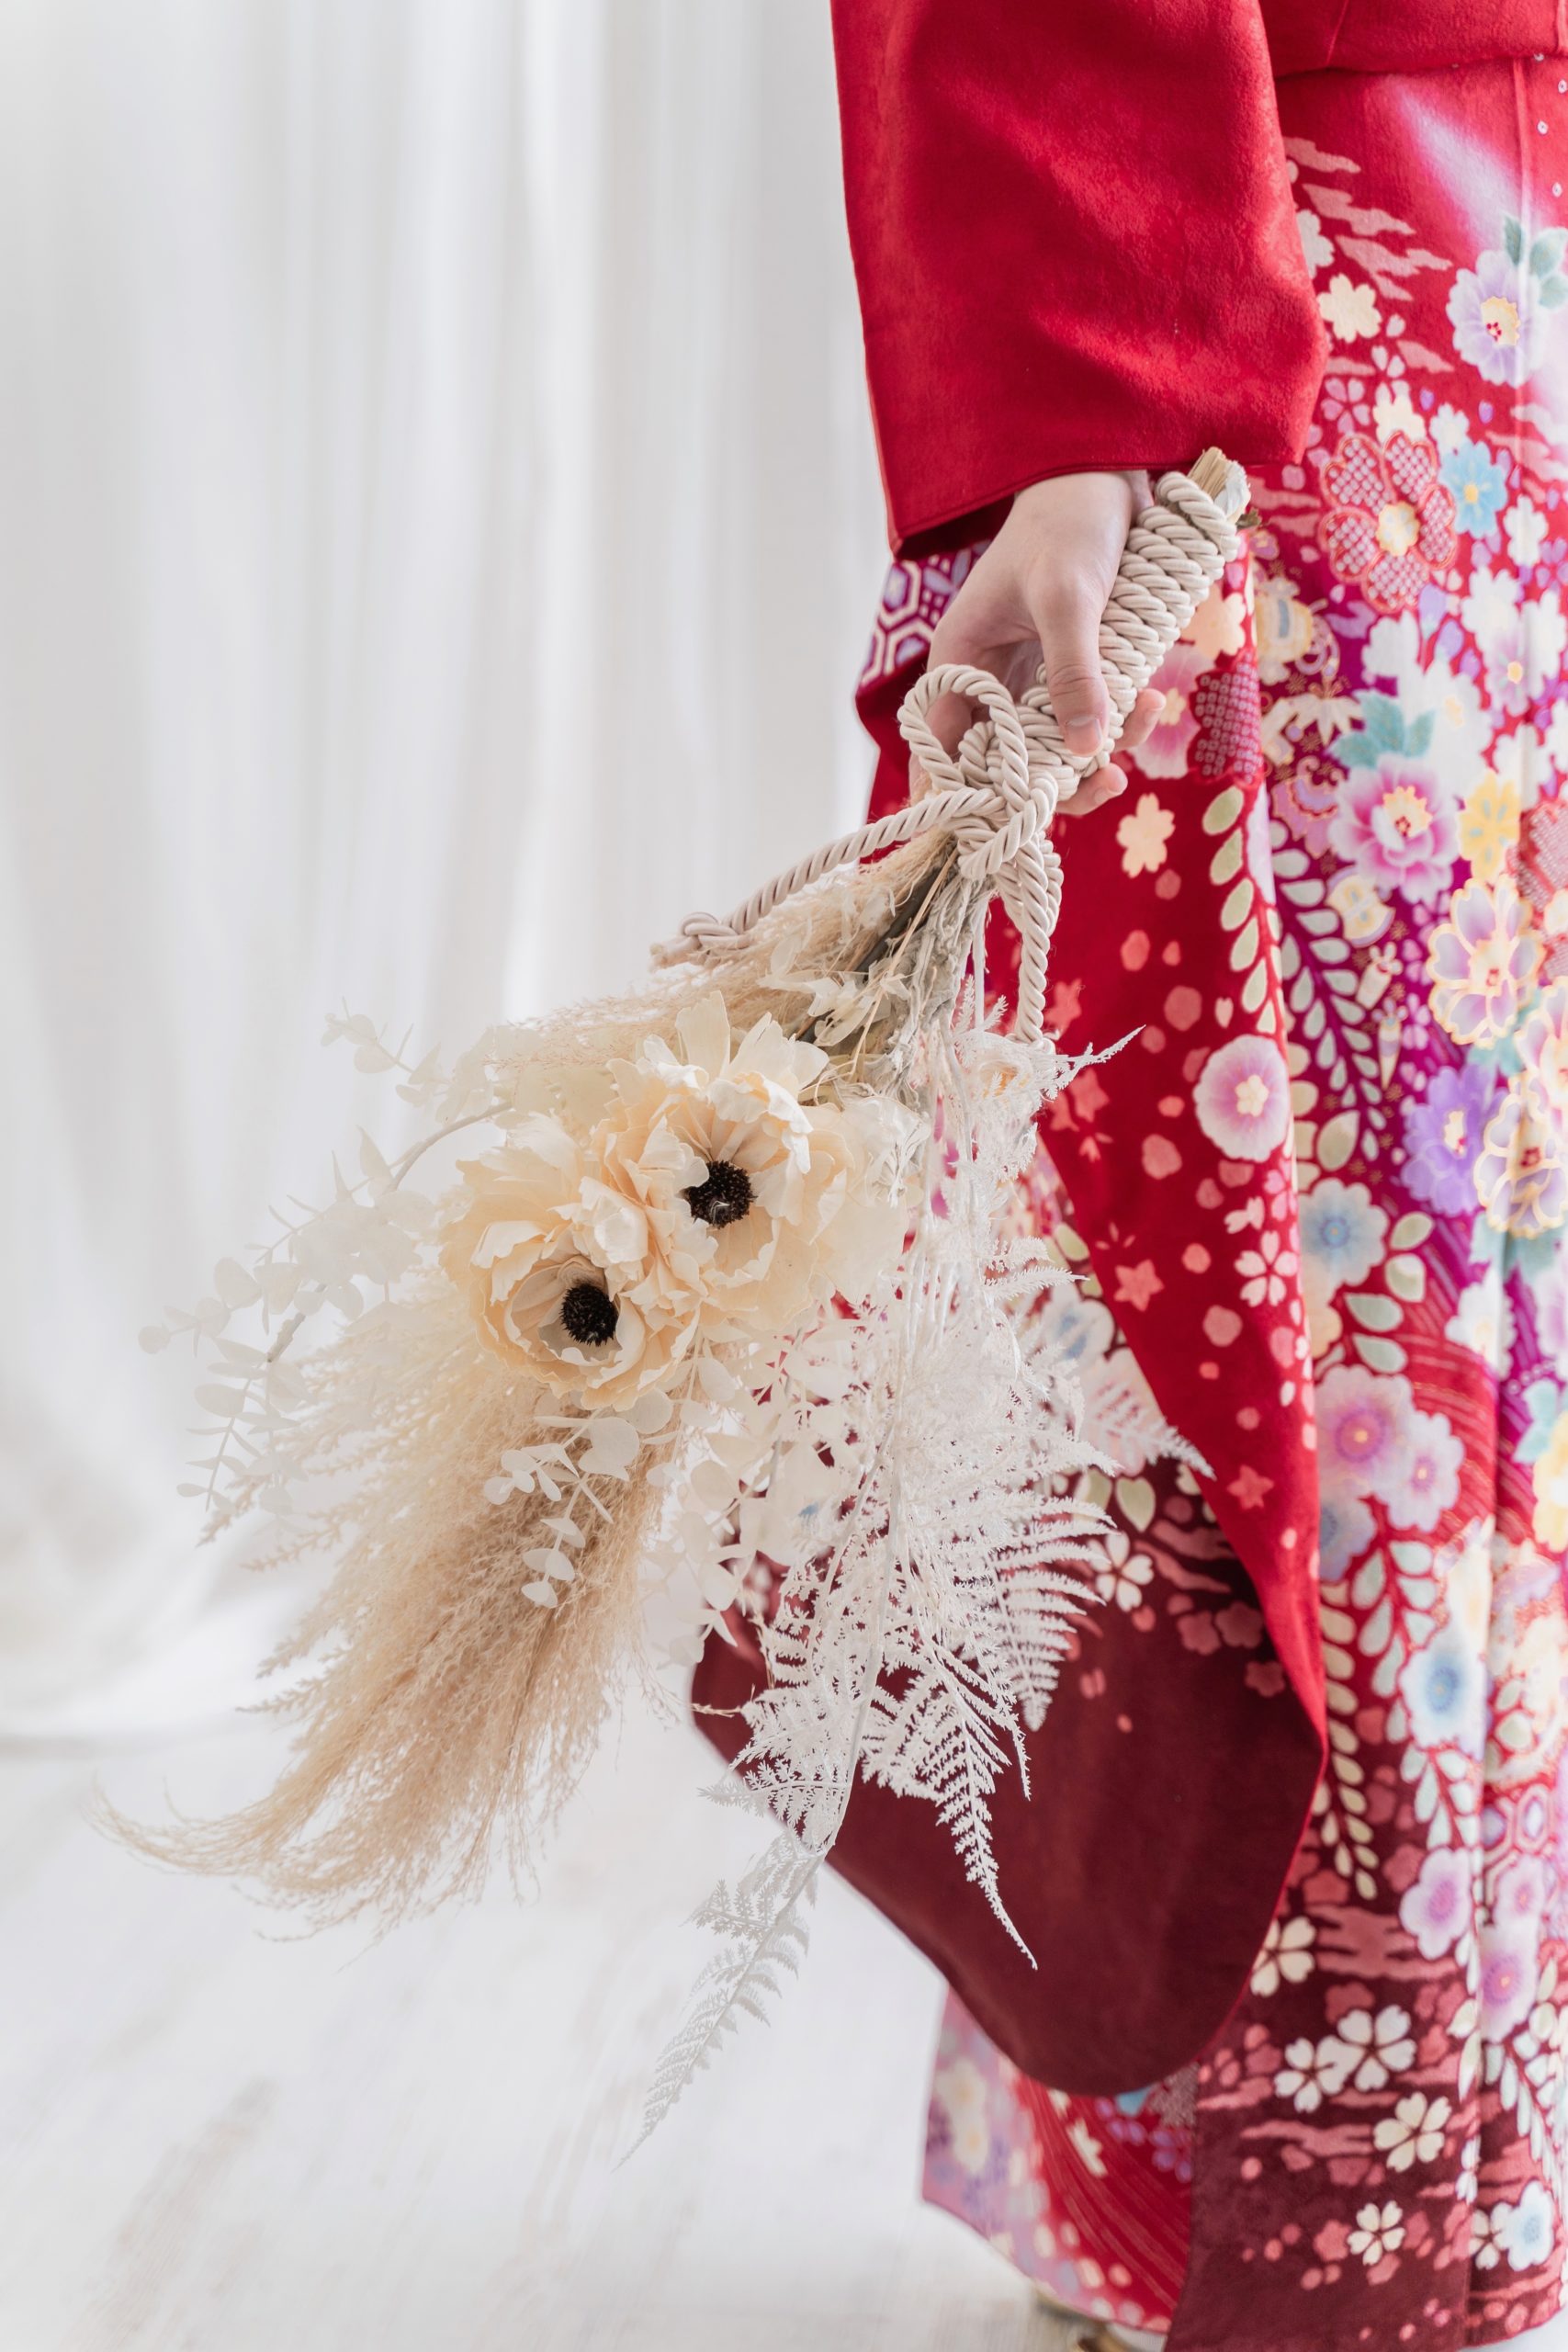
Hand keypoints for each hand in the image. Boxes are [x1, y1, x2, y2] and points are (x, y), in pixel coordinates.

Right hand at [924, 471, 1164, 815]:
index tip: (1003, 829)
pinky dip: (1124, 724)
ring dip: (1100, 756)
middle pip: (1007, 766)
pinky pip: (1094, 724)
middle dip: (1056, 785)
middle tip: (1105, 784)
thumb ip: (1074, 673)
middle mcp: (991, 682)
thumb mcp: (1067, 597)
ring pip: (1055, 753)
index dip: (967, 797)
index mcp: (960, 662)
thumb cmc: (1068, 524)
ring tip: (1143, 721)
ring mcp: (1034, 683)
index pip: (945, 750)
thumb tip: (1083, 750)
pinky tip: (1152, 702)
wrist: (1108, 476)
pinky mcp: (1076, 677)